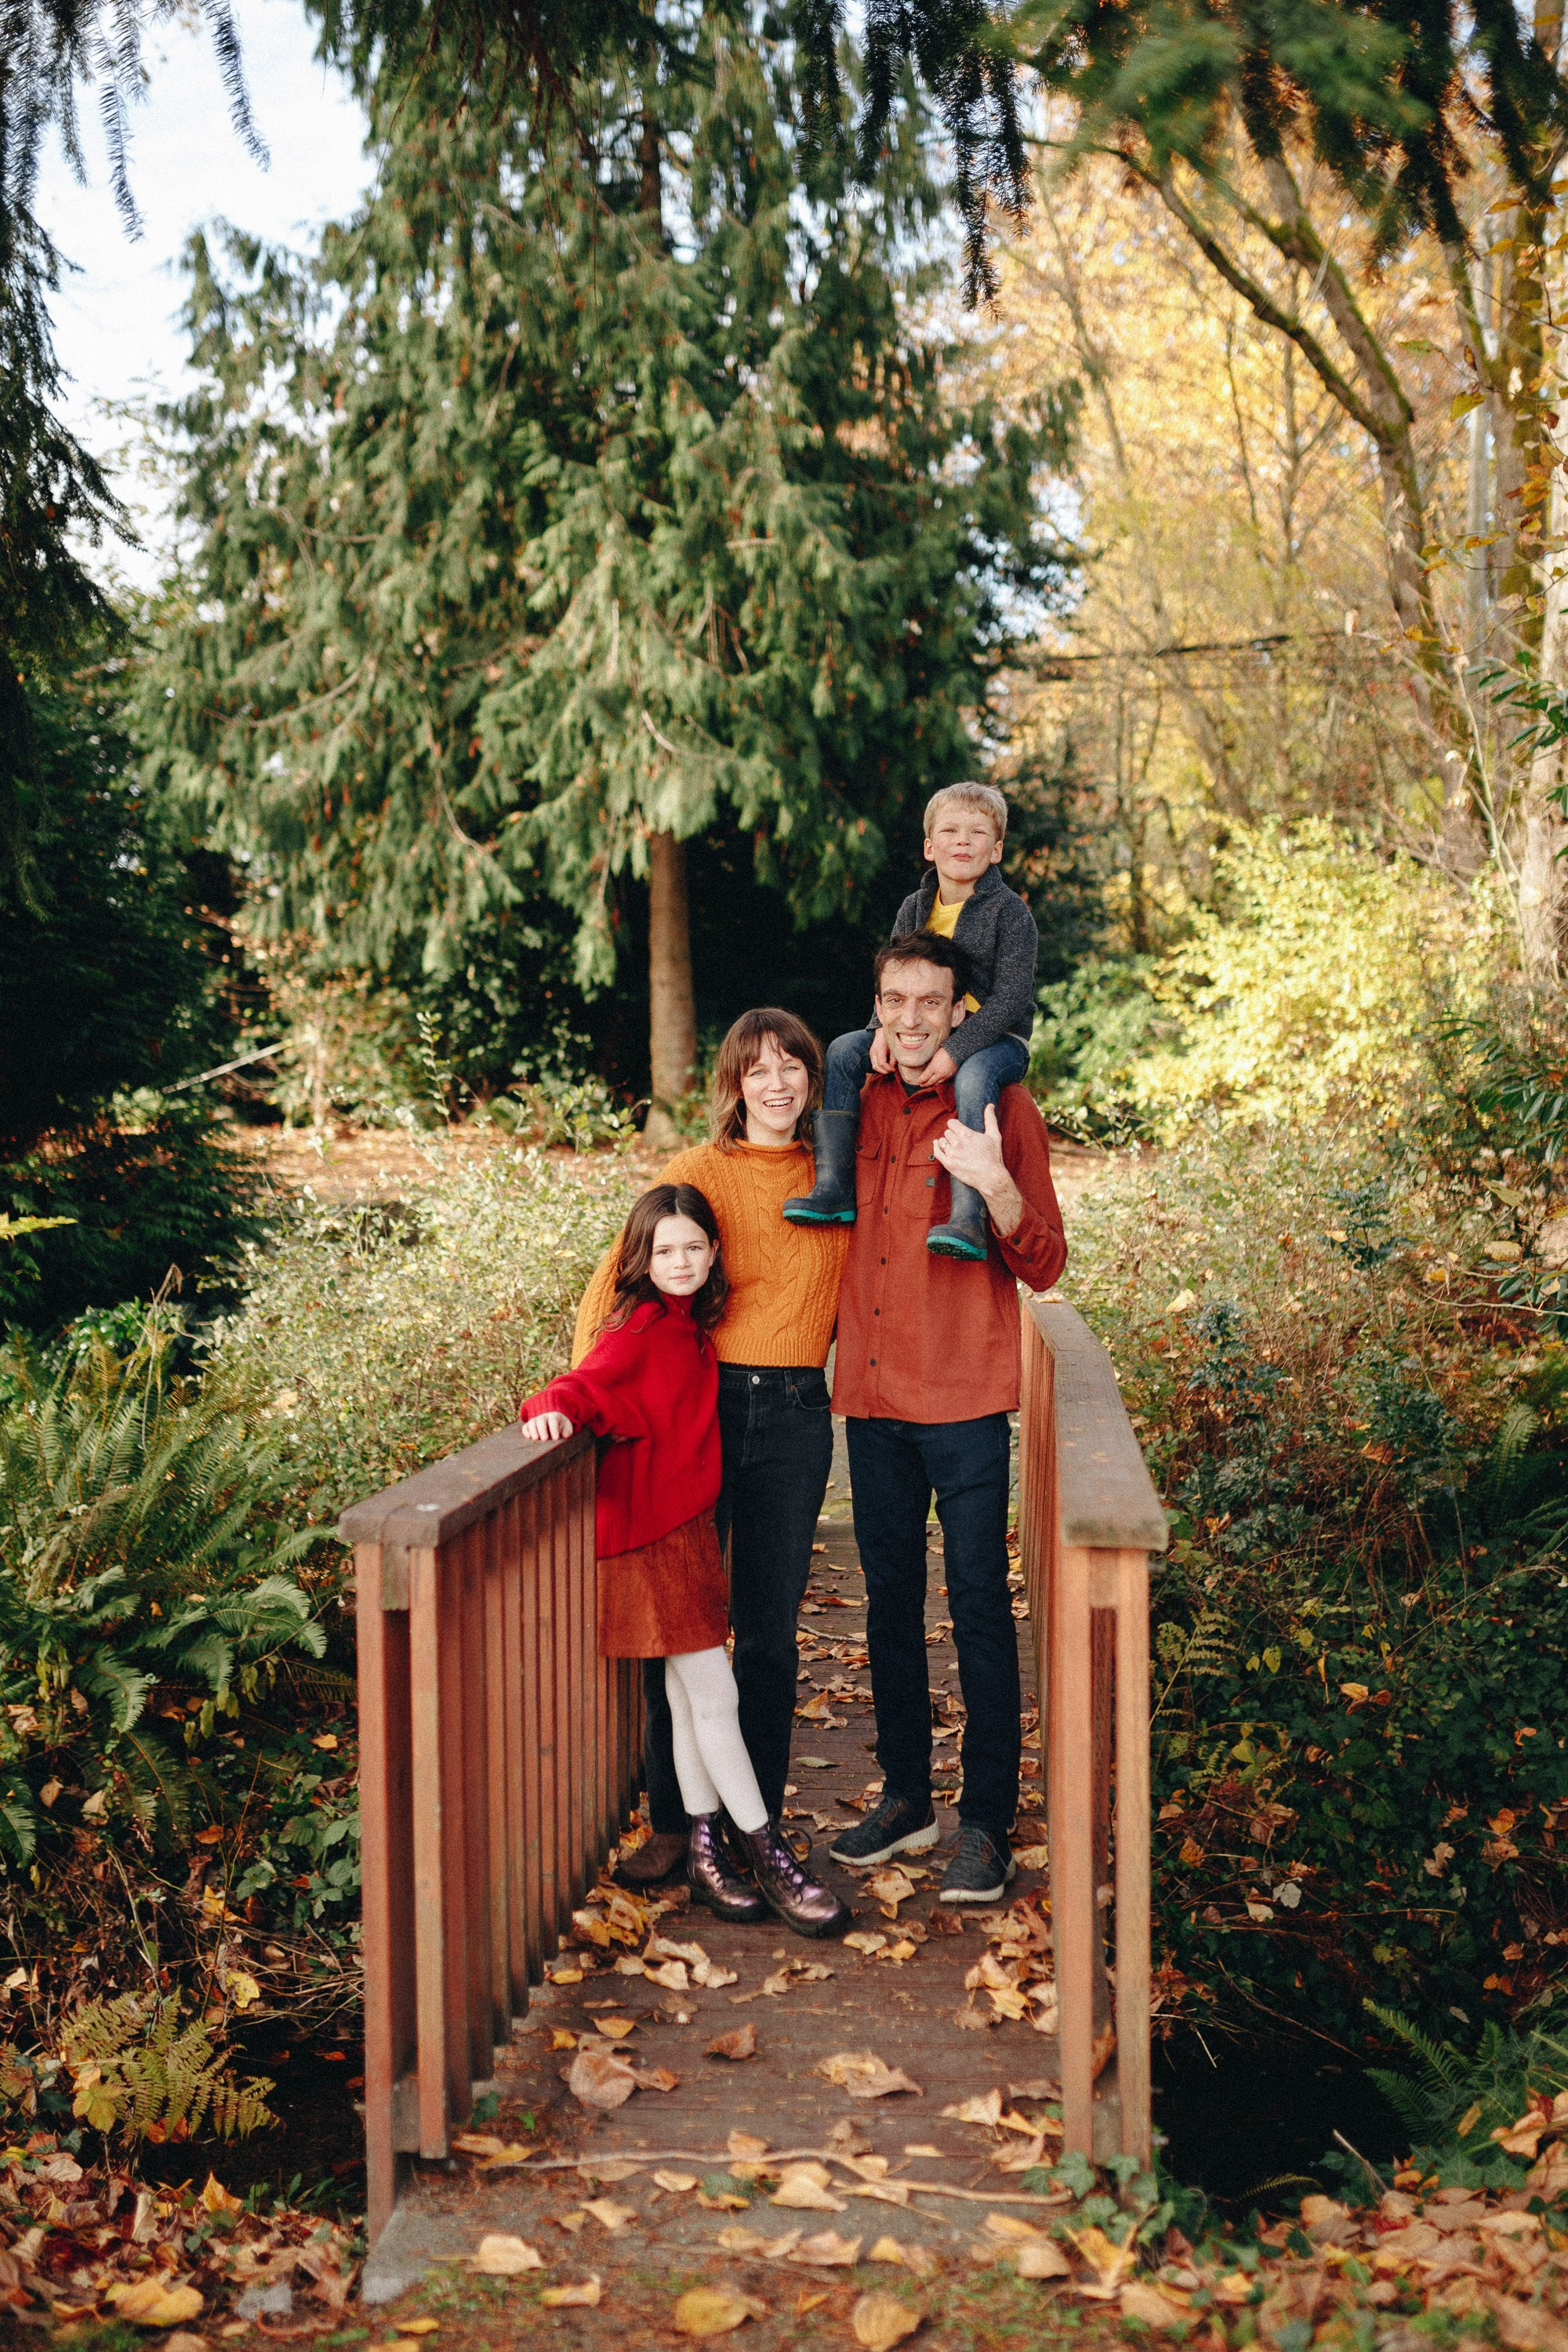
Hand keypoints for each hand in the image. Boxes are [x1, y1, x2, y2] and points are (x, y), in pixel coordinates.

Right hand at [521, 1410, 573, 1442]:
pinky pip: (525, 1426)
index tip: (555, 1438)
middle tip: (544, 1439)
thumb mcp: (567, 1426)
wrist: (553, 1419)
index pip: (553, 1421)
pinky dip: (526, 1431)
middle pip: (541, 1421)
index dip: (554, 1429)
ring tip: (535, 1439)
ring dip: (533, 1430)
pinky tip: (528, 1437)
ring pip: (532, 1423)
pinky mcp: (529, 1425)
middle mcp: (543, 1417)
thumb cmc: (561, 1425)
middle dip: (542, 1430)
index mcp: (554, 1416)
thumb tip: (565, 1435)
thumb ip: (568, 1430)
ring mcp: (535, 1420)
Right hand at [869, 1028, 893, 1073]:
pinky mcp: (872, 1054)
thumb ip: (893, 1058)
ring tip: (889, 1068)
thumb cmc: (890, 1039)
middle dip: (884, 1071)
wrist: (882, 1031)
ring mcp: (871, 1053)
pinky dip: (880, 1067)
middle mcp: (873, 1052)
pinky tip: (886, 1065)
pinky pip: (874, 1063)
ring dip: (882, 1070)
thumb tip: (893, 1067)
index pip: (882, 1063)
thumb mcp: (894, 1048)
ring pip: (874, 1066)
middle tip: (892, 1070)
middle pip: (876, 1067)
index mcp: (879, 1050)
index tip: (894, 1069)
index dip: (888, 1068)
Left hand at [923, 1046, 957, 1085]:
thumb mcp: (933, 1058)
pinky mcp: (950, 1076)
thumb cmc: (943, 1052)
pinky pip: (943, 1081)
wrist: (956, 1052)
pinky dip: (938, 1082)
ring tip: (928, 1084)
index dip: (920, 1080)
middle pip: (930, 1082)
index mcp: (933, 1067)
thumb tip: (924, 1072)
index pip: (924, 1077)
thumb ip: (929, 1066)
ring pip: (937, 1083)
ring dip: (932, 1084)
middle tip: (921, 1085)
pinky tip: (936, 1081)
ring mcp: (945, 1076)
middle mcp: (939, 1073)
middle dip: (925, 1084)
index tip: (918, 1081)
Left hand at [932, 1103, 1022, 1235]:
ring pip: (942, 1142)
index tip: (958, 1129)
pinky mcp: (949, 1164)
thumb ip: (990, 1119)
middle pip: (947, 1132)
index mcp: (966, 1134)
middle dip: (952, 1135)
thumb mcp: (994, 1135)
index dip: (955, 1126)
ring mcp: (952, 1154)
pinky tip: (937, 1144)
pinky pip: (937, 1152)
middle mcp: (957, 1143)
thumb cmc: (993, 1156)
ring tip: (954, 1147)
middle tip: (960, 1141)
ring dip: (946, 1143)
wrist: (991, 1177)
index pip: (951, 1123)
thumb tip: (990, 1105)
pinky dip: (936, 1147)